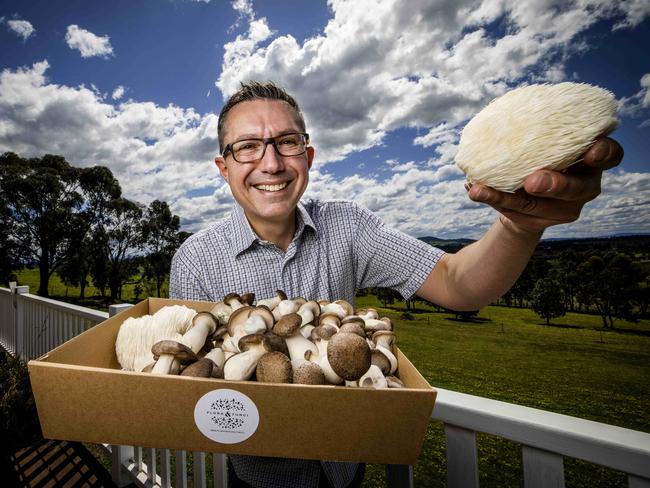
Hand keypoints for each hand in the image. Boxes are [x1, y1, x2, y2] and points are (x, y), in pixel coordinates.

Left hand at [466, 137, 623, 233]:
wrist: (526, 193)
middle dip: (556, 185)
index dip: (603, 153)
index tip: (590, 151)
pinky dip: (494, 200)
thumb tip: (504, 113)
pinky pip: (517, 212)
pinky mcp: (542, 220)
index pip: (610, 155)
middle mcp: (584, 185)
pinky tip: (476, 191)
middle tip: (533, 180)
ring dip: (511, 198)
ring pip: (540, 206)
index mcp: (591, 159)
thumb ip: (537, 130)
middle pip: (578, 188)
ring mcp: (565, 207)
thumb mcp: (543, 140)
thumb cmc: (538, 154)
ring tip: (482, 189)